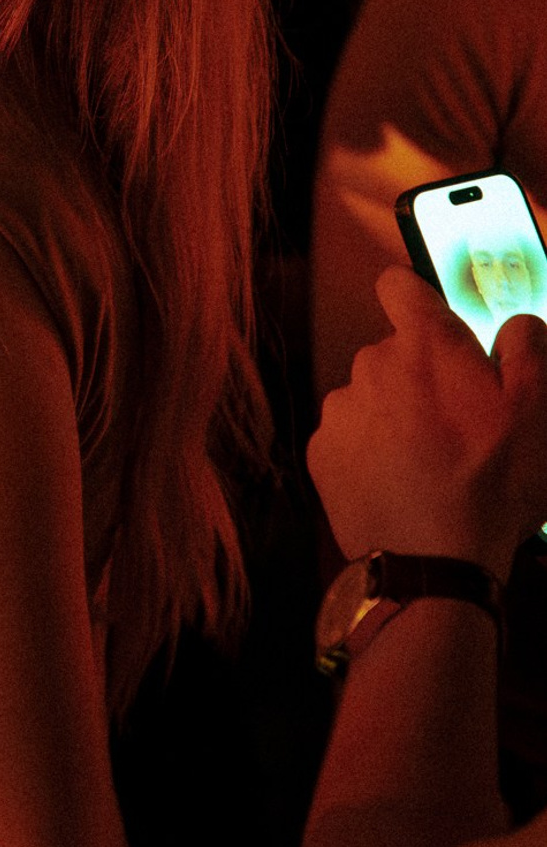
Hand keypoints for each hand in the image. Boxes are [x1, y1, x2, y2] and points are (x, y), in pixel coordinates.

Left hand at [308, 267, 546, 578]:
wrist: (433, 560)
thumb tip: (515, 324)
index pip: (399, 285)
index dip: (419, 299)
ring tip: (434, 463)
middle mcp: (370, 365)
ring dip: (397, 416)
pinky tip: (404, 483)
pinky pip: (350, 437)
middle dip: (423, 377)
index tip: (440, 327)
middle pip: (394, 353)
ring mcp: (339, 409)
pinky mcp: (321, 451)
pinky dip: (372, 452)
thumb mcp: (540, 410)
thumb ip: (528, 348)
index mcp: (423, 345)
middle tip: (461, 424)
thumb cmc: (491, 482)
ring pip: (372, 397)